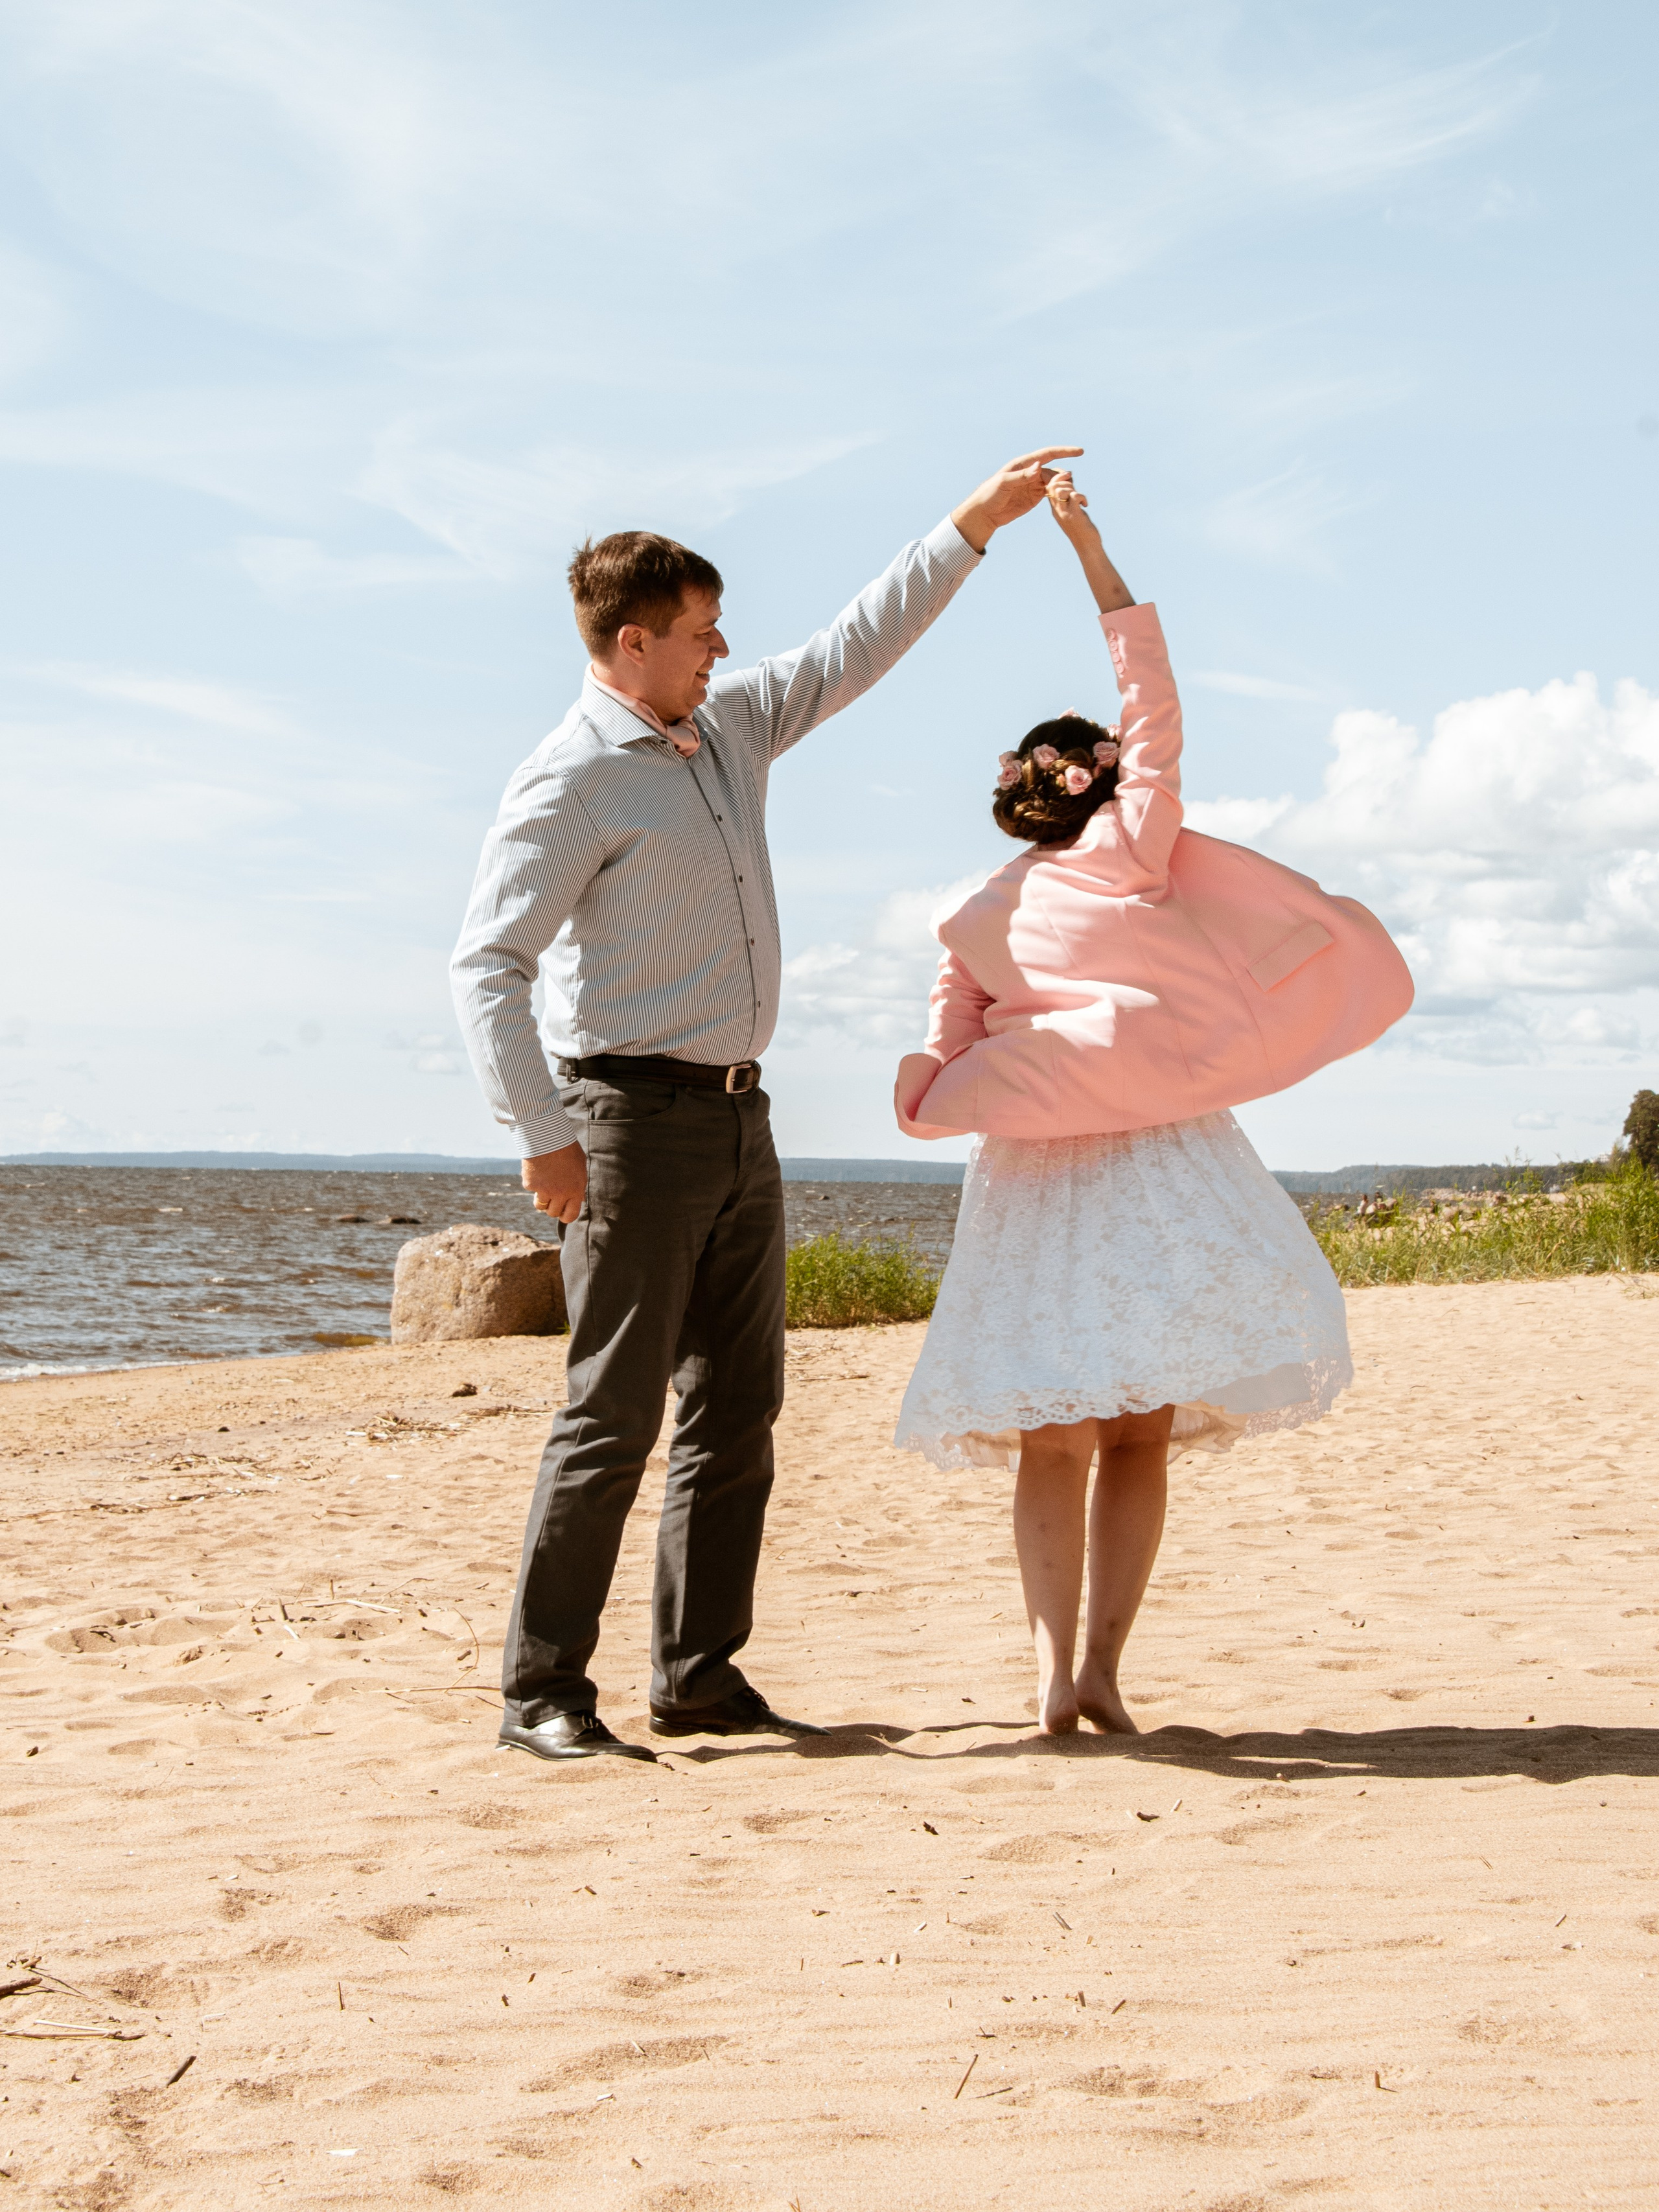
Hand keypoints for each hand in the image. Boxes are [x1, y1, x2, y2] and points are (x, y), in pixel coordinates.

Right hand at [522, 1142, 586, 1225]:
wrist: (547, 1135)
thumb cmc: (566, 1149)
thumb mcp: (579, 1167)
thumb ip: (578, 1185)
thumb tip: (578, 1199)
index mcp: (575, 1190)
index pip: (570, 1215)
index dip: (566, 1216)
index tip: (563, 1213)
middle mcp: (559, 1194)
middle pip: (553, 1213)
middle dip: (552, 1207)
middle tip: (552, 1197)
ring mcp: (543, 1190)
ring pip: (540, 1206)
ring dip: (541, 1199)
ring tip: (544, 1184)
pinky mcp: (530, 1184)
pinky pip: (530, 1189)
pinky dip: (532, 1181)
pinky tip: (537, 1168)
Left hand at [952, 445, 1083, 553]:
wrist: (985, 513)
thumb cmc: (989, 495)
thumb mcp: (1004, 483)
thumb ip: (1022, 476)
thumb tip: (1039, 466)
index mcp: (1023, 464)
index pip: (1047, 454)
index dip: (1064, 451)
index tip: (1080, 451)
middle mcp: (1030, 472)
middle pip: (1053, 470)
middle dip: (1062, 476)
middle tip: (1068, 484)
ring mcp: (1033, 485)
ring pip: (1054, 482)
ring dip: (1062, 486)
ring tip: (1066, 493)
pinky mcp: (1034, 497)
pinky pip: (1051, 493)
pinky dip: (1058, 494)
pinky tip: (1063, 498)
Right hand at [1046, 469, 1098, 537]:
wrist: (1087, 547)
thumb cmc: (1082, 529)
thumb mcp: (1072, 512)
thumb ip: (1069, 498)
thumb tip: (1071, 480)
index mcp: (1055, 509)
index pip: (1048, 487)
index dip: (1058, 478)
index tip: (1070, 479)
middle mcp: (1057, 510)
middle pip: (1052, 486)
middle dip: (1064, 481)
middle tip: (1075, 489)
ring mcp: (1064, 513)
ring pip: (1060, 490)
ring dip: (1072, 489)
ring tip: (1079, 498)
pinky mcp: (1074, 515)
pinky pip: (1074, 496)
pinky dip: (1082, 497)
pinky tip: (1086, 505)